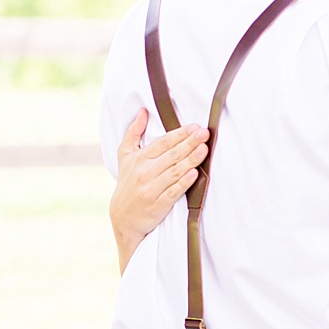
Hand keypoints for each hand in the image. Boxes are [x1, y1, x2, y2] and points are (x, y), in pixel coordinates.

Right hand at [110, 107, 209, 273]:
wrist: (123, 218)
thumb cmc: (127, 183)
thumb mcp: (125, 156)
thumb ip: (133, 133)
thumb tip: (142, 111)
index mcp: (139, 159)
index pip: (163, 143)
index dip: (179, 134)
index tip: (194, 126)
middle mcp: (145, 172)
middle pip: (171, 155)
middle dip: (189, 143)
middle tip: (204, 133)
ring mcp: (151, 189)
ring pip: (175, 171)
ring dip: (190, 159)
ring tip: (204, 149)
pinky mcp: (158, 204)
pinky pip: (173, 191)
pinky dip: (184, 182)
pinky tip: (194, 173)